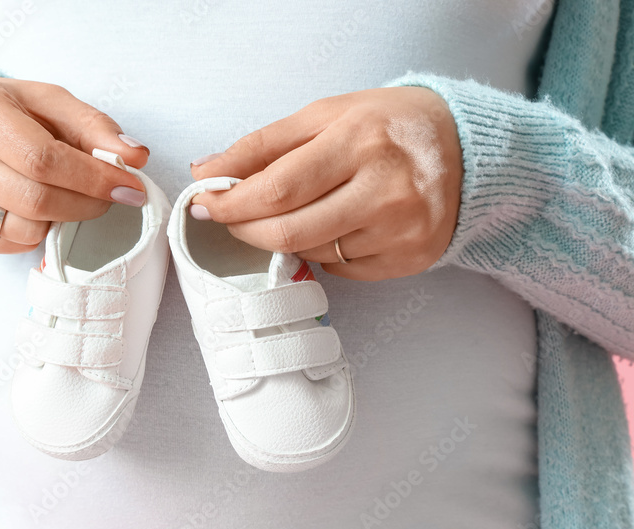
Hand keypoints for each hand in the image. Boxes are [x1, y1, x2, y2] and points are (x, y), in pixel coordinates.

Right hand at [0, 77, 149, 252]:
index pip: (42, 158)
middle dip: (85, 204)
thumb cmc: (6, 112)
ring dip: (61, 220)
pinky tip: (38, 208)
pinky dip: (36, 232)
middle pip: (34, 199)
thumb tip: (135, 157)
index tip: (129, 187)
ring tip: (69, 198)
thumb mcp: (48, 103)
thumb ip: (93, 126)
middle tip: (109, 198)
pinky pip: (9, 245)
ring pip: (23, 229)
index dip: (93, 178)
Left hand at [188, 86, 462, 279]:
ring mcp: (401, 230)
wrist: (467, 149)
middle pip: (289, 231)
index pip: (277, 188)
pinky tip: (333, 226)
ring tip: (292, 212)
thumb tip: (206, 171)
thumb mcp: (326, 115)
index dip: (231, 202)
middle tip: (227, 218)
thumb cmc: (387, 125)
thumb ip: (263, 144)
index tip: (203, 203)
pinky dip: (322, 252)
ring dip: (285, 238)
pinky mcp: (410, 258)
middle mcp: (386, 189)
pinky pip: (341, 270)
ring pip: (311, 253)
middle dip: (244, 228)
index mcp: (360, 140)